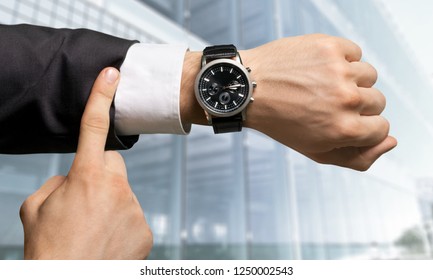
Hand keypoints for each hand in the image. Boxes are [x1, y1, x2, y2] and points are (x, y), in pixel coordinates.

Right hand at [19, 68, 152, 258]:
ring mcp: (134, 208)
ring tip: (92, 227)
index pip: (93, 127)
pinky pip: (133, 214)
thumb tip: (73, 178)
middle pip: (113, 164)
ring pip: (123, 192)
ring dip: (110, 202)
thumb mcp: (36, 207)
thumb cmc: (49, 248)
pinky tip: (107, 239)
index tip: (112, 74)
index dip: (101, 97)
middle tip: (85, 199)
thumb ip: (57, 182)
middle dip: (100, 173)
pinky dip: (122, 222)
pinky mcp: (145, 228)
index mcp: (85, 176)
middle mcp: (116, 188)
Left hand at [240, 34, 396, 170]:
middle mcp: (346, 100)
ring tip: (320, 85)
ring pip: (368, 75)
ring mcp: (339, 70)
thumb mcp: (316, 151)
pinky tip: (317, 68)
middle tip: (324, 103)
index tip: (341, 120)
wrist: (249, 88)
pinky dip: (341, 60)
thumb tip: (391, 141)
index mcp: (344, 130)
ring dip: (350, 80)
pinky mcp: (330, 47)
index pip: (382, 128)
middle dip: (356, 104)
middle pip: (378, 101)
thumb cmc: (281, 122)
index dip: (362, 126)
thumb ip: (358, 157)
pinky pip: (354, 53)